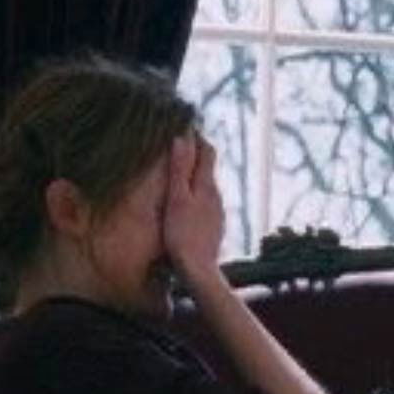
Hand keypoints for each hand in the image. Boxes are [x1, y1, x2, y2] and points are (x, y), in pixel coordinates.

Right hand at [162, 132, 224, 277]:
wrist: (199, 270)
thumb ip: (179, 170)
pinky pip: (205, 199)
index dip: (196, 137)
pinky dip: (195, 190)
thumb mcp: (176, 199)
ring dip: (194, 172)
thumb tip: (182, 139)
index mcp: (207, 186)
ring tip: (178, 165)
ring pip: (206, 183)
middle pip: (207, 166)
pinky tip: (185, 197)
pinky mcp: (213, 224)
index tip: (184, 123)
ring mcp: (217, 210)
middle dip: (195, 152)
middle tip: (178, 139)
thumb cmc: (183, 235)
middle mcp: (216, 195)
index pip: (207, 152)